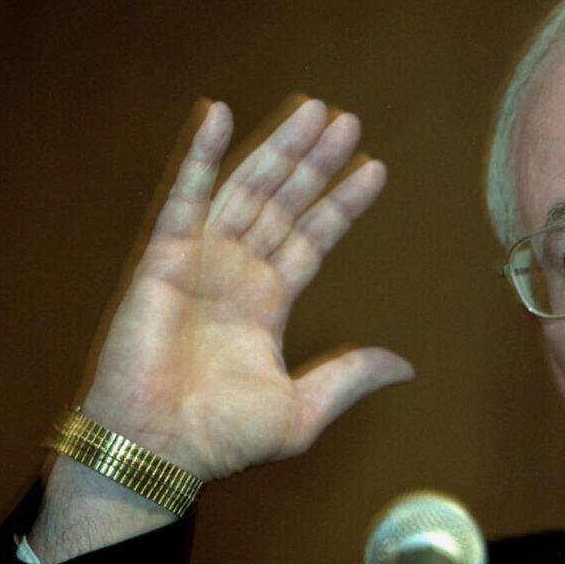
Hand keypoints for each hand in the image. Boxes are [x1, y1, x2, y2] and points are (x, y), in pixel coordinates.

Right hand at [30, 98, 412, 559]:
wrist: (159, 452)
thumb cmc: (222, 438)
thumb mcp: (304, 408)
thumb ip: (350, 376)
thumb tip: (404, 366)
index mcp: (268, 302)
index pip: (313, 238)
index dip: (341, 203)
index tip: (374, 168)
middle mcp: (237, 273)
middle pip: (285, 202)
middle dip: (316, 163)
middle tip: (347, 120)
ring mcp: (201, 261)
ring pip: (246, 189)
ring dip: (278, 149)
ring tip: (314, 111)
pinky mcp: (162, 259)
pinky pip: (182, 198)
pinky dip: (198, 156)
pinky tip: (219, 115)